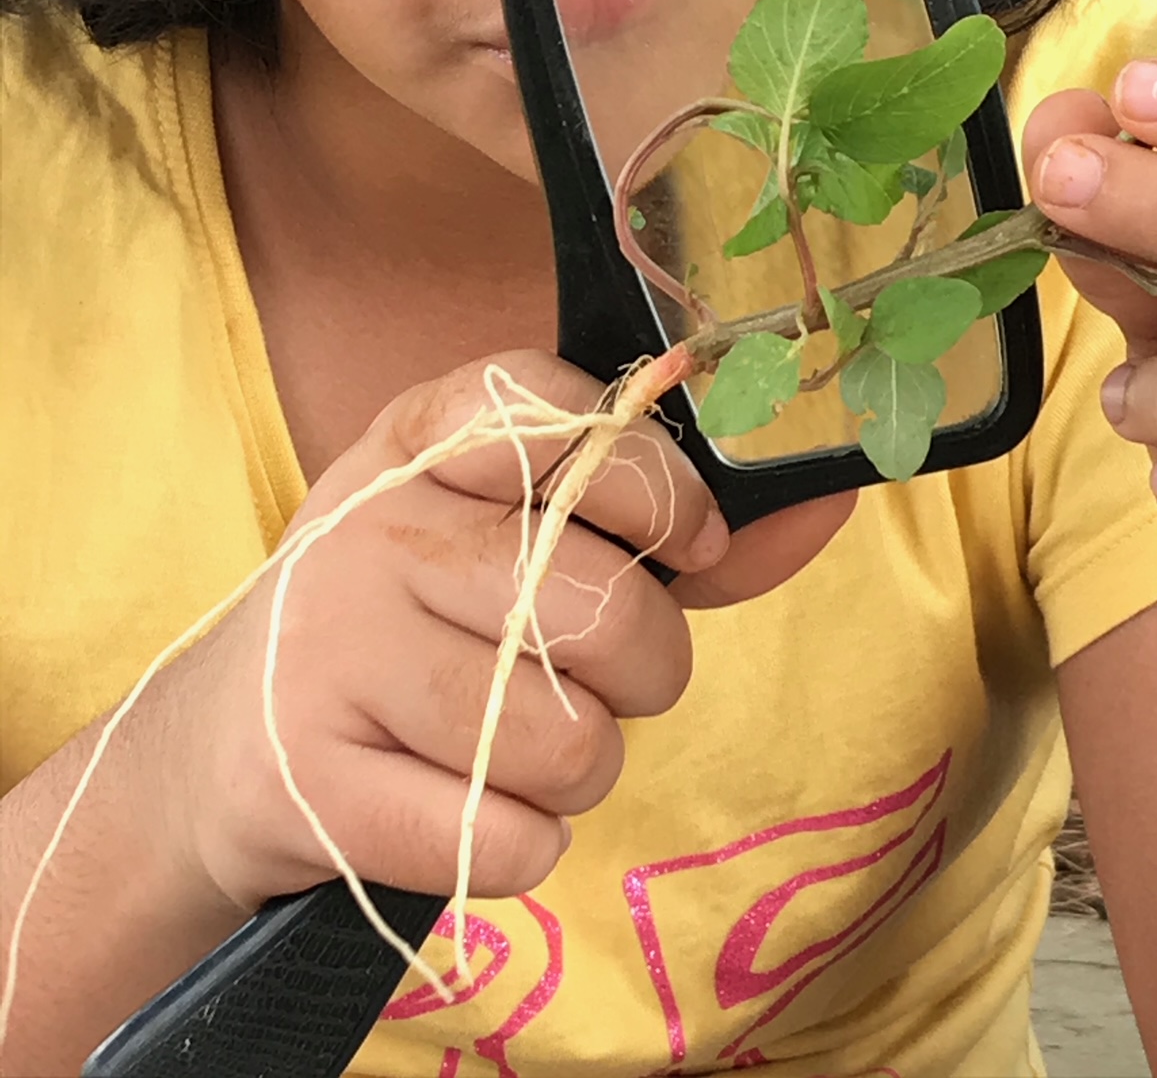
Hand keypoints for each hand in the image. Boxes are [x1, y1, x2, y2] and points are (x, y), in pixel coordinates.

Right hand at [156, 351, 852, 910]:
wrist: (225, 741)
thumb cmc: (414, 615)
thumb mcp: (511, 530)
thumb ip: (670, 524)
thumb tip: (823, 502)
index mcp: (428, 435)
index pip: (576, 420)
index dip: (663, 490)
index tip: (690, 540)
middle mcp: (377, 524)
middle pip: (604, 606)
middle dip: (646, 665)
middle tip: (602, 673)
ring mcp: (333, 649)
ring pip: (569, 739)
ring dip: (580, 765)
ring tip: (517, 738)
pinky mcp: (311, 782)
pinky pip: (504, 839)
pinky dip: (519, 844)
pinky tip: (464, 804)